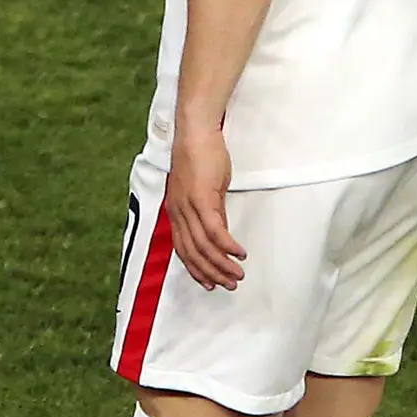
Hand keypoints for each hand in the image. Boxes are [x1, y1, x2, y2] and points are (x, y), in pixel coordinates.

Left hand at [165, 123, 244, 288]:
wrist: (195, 132)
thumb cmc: (200, 154)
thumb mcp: (205, 188)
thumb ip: (212, 211)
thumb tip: (221, 231)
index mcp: (176, 212)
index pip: (184, 250)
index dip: (197, 269)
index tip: (210, 283)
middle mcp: (179, 213)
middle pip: (193, 253)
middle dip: (211, 273)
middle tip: (229, 284)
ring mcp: (189, 207)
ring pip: (204, 247)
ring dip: (222, 264)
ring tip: (237, 274)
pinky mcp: (202, 199)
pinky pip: (215, 231)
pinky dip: (228, 246)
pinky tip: (239, 253)